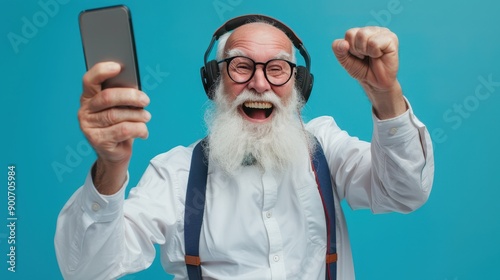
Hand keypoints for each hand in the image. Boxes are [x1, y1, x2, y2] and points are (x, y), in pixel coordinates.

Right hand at [78, 62, 150, 193]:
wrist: (115, 154)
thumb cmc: (119, 125)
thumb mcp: (120, 108)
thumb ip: (122, 96)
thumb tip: (134, 86)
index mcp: (88, 98)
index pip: (90, 80)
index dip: (102, 71)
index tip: (118, 66)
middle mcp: (84, 111)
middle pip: (108, 97)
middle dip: (131, 96)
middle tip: (145, 100)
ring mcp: (89, 127)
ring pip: (118, 115)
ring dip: (138, 115)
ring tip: (146, 116)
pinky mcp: (98, 141)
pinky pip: (124, 130)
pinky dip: (139, 129)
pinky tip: (143, 131)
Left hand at [332, 27, 405, 118]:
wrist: (376, 83)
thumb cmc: (362, 69)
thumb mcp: (346, 61)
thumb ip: (339, 50)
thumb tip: (343, 43)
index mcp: (363, 32)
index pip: (350, 34)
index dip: (350, 48)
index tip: (358, 56)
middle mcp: (374, 30)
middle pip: (357, 34)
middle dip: (357, 50)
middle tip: (366, 57)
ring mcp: (384, 33)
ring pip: (364, 36)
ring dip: (365, 51)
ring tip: (372, 56)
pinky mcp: (391, 39)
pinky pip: (374, 43)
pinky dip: (374, 53)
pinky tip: (379, 56)